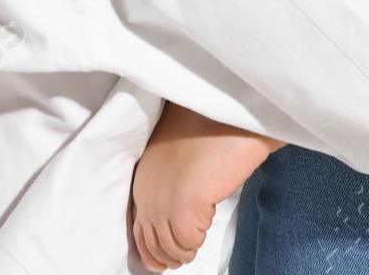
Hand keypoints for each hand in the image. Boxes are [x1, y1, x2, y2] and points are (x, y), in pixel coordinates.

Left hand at [131, 103, 281, 270]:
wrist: (231, 112)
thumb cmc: (212, 120)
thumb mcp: (179, 147)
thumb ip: (171, 172)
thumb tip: (177, 196)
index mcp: (144, 174)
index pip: (138, 225)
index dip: (150, 244)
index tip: (160, 255)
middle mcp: (148, 189)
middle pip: (150, 241)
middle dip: (165, 253)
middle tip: (180, 256)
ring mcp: (162, 201)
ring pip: (168, 246)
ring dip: (183, 249)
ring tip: (193, 245)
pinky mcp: (183, 209)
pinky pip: (188, 242)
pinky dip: (195, 242)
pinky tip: (203, 231)